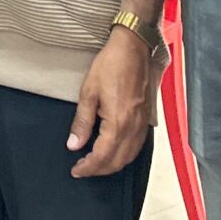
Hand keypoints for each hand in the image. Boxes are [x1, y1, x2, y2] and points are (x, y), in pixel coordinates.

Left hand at [68, 29, 158, 178]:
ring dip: (112, 165)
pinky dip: (125, 155)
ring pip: (129, 156)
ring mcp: (142, 124)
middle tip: (83, 169)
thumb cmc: (110, 65)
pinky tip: (114, 151)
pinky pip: (137, 146)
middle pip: (117, 162)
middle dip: (99, 170)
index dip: (88, 167)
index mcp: (118, 123)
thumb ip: (82, 122)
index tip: (76, 171)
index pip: (102, 156)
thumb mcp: (88, 91)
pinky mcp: (146, 119)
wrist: (134, 48)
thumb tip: (73, 145)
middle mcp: (133, 128)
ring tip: (95, 163)